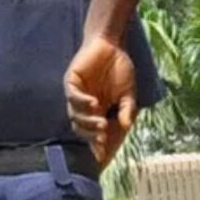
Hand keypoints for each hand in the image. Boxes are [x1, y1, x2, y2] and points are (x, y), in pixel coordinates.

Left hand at [65, 34, 137, 157]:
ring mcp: (76, 95)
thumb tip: (126, 126)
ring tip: (101, 123)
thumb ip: (127, 109)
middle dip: (92, 135)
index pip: (93, 133)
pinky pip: (72, 97)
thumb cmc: (120, 68)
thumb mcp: (128, 93)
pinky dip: (82, 103)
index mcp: (98, 112)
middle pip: (81, 128)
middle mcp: (84, 107)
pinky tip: (94, 104)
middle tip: (103, 136)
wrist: (112, 45)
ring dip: (88, 122)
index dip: (97, 144)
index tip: (102, 155)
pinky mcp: (71, 82)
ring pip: (75, 116)